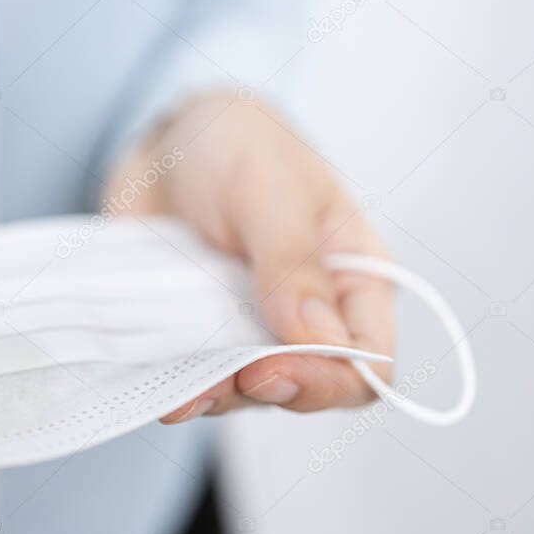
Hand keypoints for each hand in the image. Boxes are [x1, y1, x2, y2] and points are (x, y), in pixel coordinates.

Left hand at [105, 92, 394, 419]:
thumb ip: (293, 261)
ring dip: (218, 396)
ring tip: (184, 391)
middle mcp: (308, 312)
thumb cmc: (236, 143)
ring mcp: (250, 327)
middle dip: (269, 390)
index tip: (275, 369)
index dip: (331, 378)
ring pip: (247, 390)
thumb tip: (321, 340)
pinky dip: (181, 386)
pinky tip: (163, 389)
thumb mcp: (270, 187)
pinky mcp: (200, 332)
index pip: (370, 356)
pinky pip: (197, 376)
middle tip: (229, 378)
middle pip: (308, 386)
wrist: (164, 137)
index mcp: (352, 274)